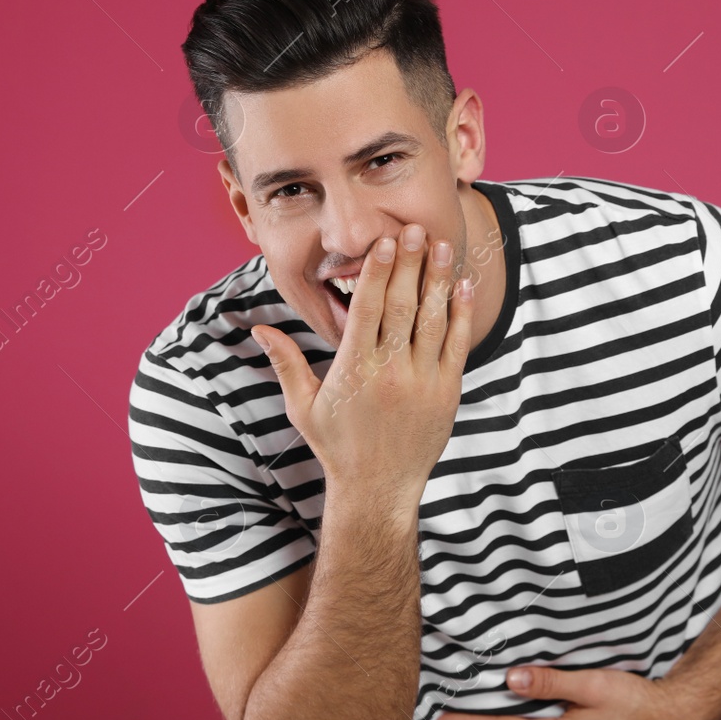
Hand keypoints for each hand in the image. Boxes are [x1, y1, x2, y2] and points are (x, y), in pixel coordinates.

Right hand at [252, 224, 473, 507]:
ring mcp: (422, 382)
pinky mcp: (446, 394)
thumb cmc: (337, 446)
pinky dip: (461, 314)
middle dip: (411, 264)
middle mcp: (389, 372)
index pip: (368, 309)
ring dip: (439, 280)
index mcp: (354, 370)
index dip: (378, 272)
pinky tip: (463, 287)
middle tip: (417, 229)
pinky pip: (456, 345)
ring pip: (433, 320)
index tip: (383, 242)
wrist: (377, 490)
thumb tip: (257, 330)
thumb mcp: (303, 406)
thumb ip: (285, 363)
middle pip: (403, 306)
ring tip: (443, 245)